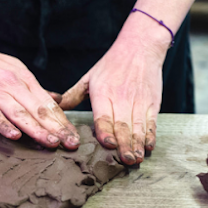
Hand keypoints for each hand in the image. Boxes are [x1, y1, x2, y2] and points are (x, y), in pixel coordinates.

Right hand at [0, 39, 79, 149]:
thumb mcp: (15, 69)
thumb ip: (35, 87)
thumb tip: (57, 99)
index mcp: (24, 79)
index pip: (48, 103)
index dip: (62, 121)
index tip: (74, 136)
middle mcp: (13, 85)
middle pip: (39, 110)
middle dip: (57, 128)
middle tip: (71, 144)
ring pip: (20, 114)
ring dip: (37, 129)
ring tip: (52, 142)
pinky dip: (4, 125)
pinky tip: (15, 136)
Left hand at [59, 38, 165, 164]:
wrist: (140, 46)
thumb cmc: (112, 63)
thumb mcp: (89, 77)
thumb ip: (73, 95)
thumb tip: (55, 106)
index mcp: (103, 93)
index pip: (104, 116)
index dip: (106, 131)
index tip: (108, 144)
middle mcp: (121, 98)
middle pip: (122, 125)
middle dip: (124, 145)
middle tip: (125, 160)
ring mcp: (139, 101)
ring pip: (138, 126)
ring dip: (138, 144)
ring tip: (137, 158)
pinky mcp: (152, 103)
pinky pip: (151, 122)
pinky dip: (150, 135)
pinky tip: (149, 146)